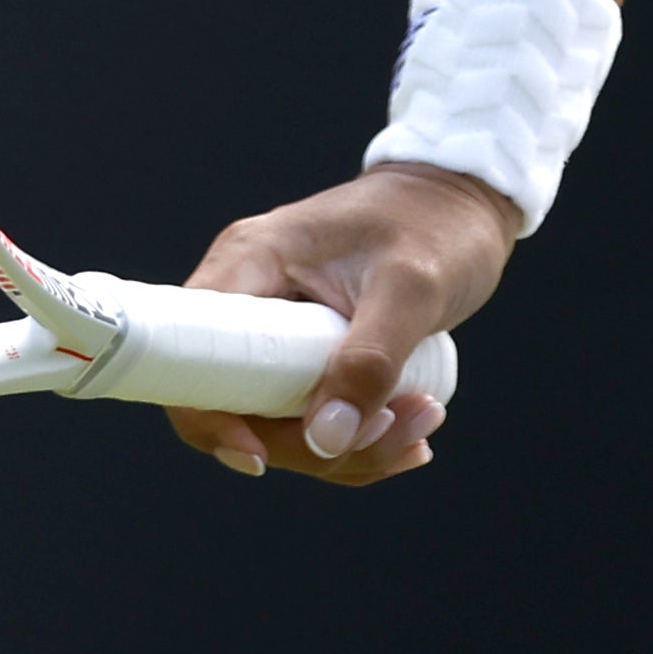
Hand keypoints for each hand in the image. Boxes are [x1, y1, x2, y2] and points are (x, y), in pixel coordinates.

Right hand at [158, 162, 513, 484]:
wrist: (463, 198)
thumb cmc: (435, 224)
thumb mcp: (412, 288)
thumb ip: (370, 360)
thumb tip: (326, 439)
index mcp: (250, 263)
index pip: (189, 355)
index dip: (210, 417)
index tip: (263, 455)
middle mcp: (249, 296)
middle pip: (237, 407)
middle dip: (312, 443)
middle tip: (394, 427)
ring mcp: (275, 329)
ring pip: (280, 424)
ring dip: (350, 447)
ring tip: (424, 417)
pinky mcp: (306, 352)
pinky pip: (311, 417)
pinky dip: (357, 439)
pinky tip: (411, 426)